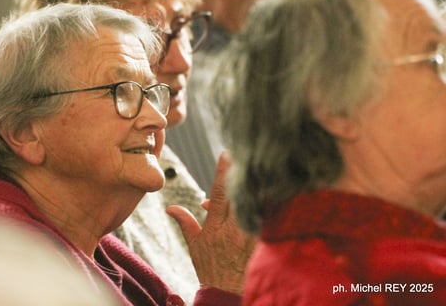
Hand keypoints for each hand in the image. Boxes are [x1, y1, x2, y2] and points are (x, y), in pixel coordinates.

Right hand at [167, 151, 256, 294]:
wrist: (228, 293)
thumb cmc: (211, 268)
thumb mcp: (195, 246)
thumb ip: (185, 222)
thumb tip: (170, 208)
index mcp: (215, 227)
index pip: (218, 194)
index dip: (222, 172)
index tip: (226, 154)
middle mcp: (234, 229)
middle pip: (241, 194)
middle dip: (243, 173)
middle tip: (248, 154)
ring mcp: (251, 235)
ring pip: (257, 203)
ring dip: (259, 186)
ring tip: (265, 167)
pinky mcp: (263, 241)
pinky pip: (269, 217)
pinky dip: (270, 204)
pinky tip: (275, 190)